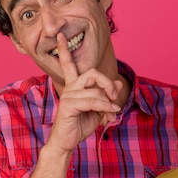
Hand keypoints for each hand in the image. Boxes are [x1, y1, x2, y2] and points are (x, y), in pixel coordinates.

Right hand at [47, 32, 121, 152]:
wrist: (67, 143)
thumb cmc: (79, 125)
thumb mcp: (98, 109)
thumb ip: (106, 95)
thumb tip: (116, 82)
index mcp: (74, 86)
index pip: (68, 64)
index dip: (64, 50)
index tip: (61, 35)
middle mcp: (70, 88)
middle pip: (92, 72)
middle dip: (107, 82)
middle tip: (114, 96)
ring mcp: (68, 96)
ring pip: (95, 88)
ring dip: (109, 100)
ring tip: (113, 111)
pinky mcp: (69, 105)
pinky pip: (93, 100)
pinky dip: (105, 106)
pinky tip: (110, 113)